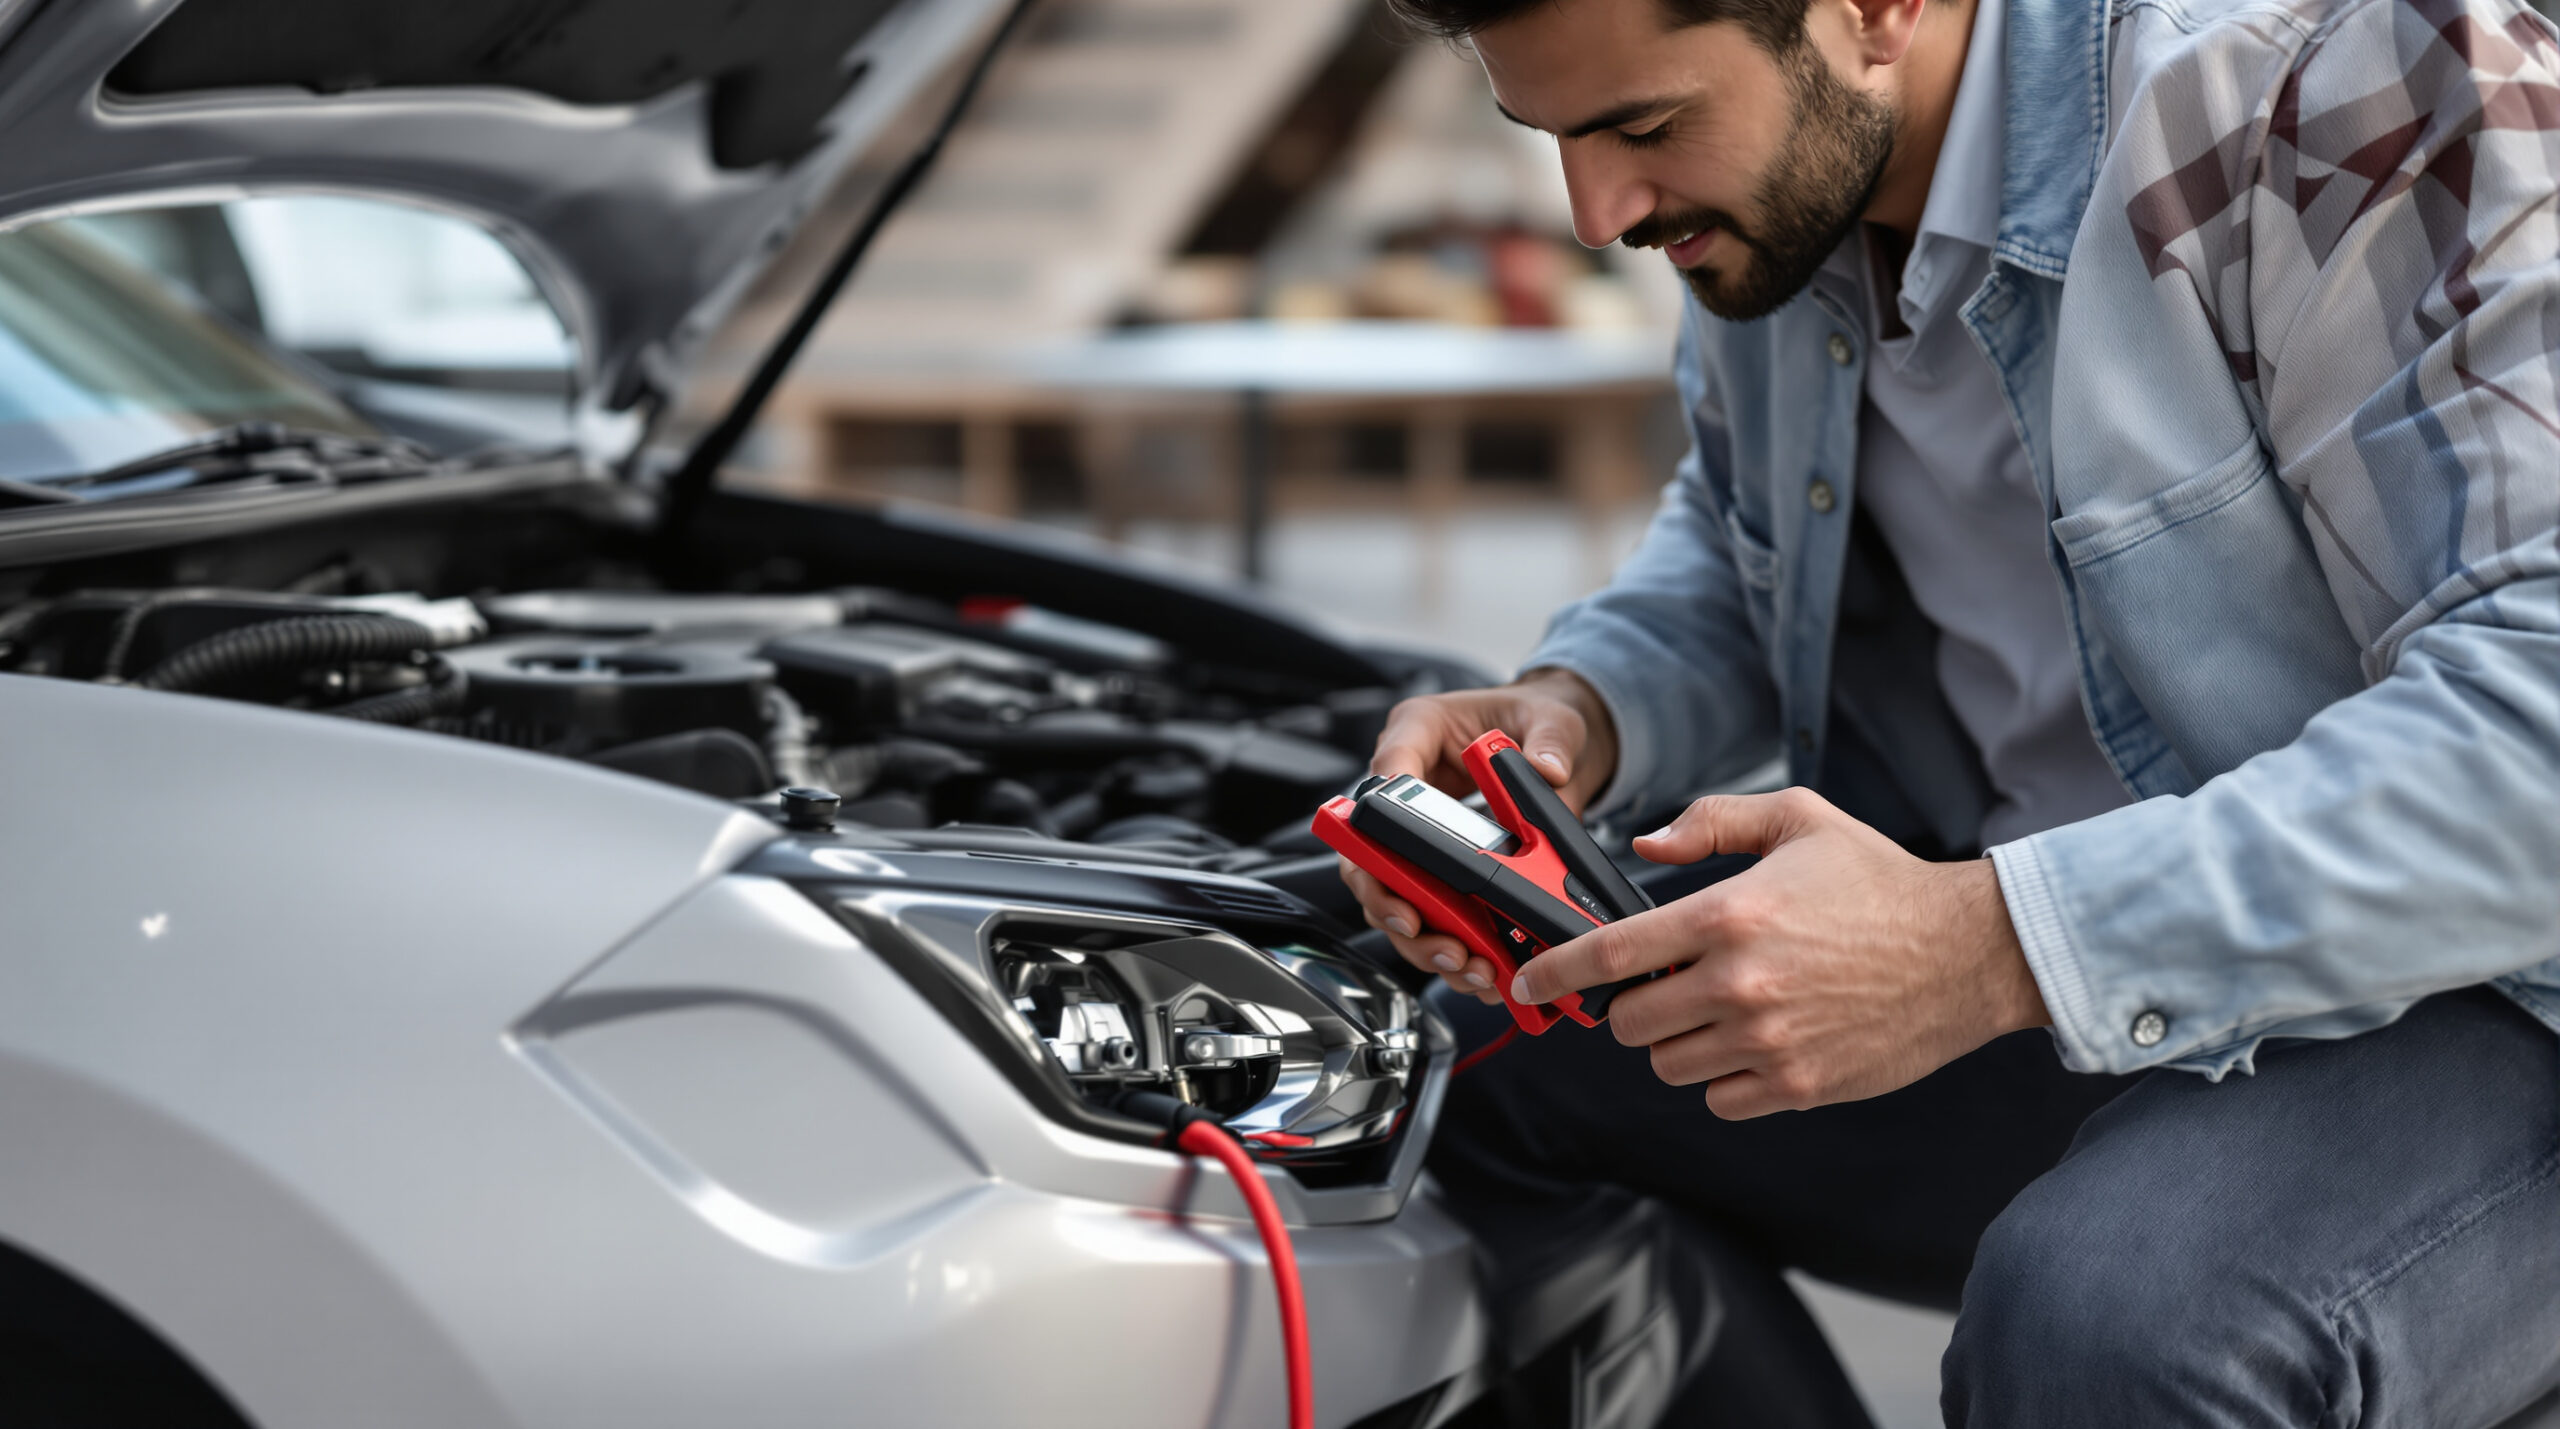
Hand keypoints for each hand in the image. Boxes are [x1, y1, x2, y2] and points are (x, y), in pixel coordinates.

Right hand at [1339, 669, 1617, 1002]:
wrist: (1558, 747)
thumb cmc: (1537, 717)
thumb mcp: (1553, 719)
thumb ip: (1550, 741)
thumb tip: (1548, 769)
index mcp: (1418, 731)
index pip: (1383, 772)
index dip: (1380, 820)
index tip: (1396, 858)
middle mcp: (1408, 785)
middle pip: (1369, 852)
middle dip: (1389, 899)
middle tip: (1419, 926)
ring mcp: (1419, 832)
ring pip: (1394, 895)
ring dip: (1421, 937)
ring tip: (1460, 960)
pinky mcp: (1443, 868)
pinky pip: (1430, 914)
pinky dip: (1450, 947)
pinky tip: (1478, 968)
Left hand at [1511, 787, 2050, 1117]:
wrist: (1966, 953)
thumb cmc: (1879, 883)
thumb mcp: (1797, 820)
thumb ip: (1711, 822)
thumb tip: (1645, 848)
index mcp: (1728, 914)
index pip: (1610, 953)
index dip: (1556, 971)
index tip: (1527, 981)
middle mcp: (1740, 983)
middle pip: (1630, 1023)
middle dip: (1632, 1008)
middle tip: (1667, 987)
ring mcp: (1768, 1041)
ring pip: (1670, 1065)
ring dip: (1678, 1042)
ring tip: (1721, 1010)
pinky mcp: (1798, 1084)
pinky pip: (1719, 1098)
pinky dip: (1723, 1078)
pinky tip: (1754, 1043)